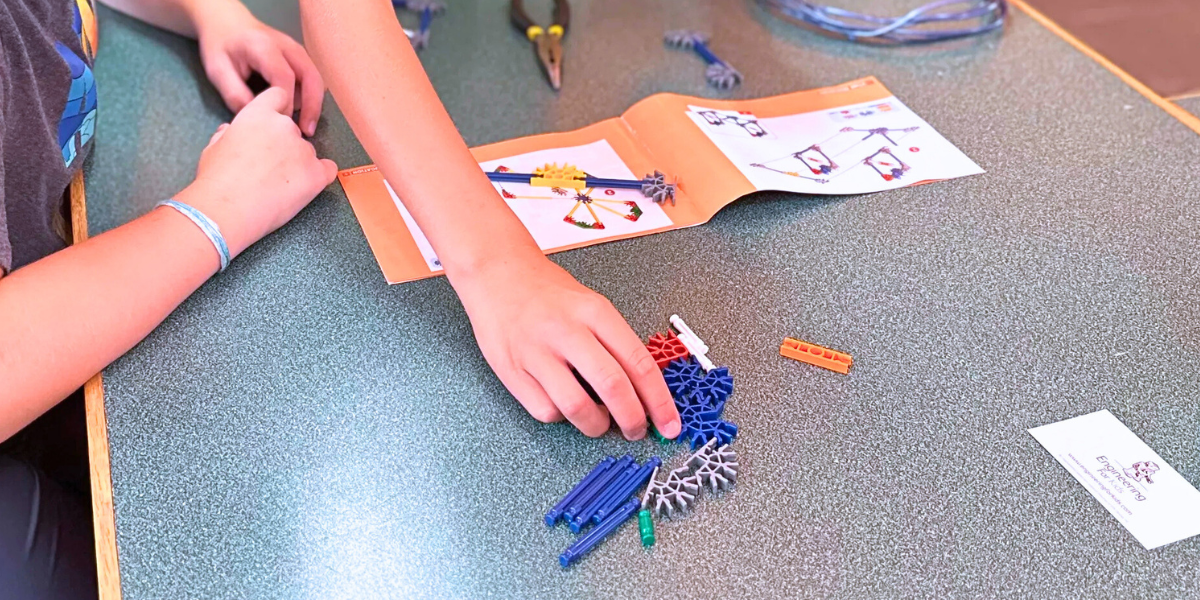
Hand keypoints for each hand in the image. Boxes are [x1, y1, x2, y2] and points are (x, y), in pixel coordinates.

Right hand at [179, 88, 337, 257]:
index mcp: (258, 114)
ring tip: (277, 186)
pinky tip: (304, 187)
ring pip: (307, 152)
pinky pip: (328, 170)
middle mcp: (285, 126)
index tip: (272, 127)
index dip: (277, 110)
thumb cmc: (216, 180)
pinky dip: (319, 176)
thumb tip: (230, 130)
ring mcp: (304, 149)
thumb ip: (228, 133)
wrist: (227, 209)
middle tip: (268, 168)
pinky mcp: (316, 174)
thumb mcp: (213, 147)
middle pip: (293, 130)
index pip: (279, 96)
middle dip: (284, 145)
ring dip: (298, 164)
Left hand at [193, 1, 324, 134]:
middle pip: (311, 76)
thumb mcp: (217, 70)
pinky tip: (299, 112)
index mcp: (264, 47)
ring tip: (305, 126)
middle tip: (306, 132)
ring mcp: (296, 50)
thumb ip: (234, 93)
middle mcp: (287, 46)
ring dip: (314, 103)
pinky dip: (310, 97)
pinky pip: (311, 78)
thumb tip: (256, 118)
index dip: (285, 103)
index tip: (277, 122)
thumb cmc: (221, 47)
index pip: (285, 77)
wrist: (227, 24)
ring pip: (315, 78)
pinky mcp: (300, 57)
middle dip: (312, 106)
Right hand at [454, 254, 681, 439]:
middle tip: (637, 431)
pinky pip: (546, 411)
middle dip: (633, 420)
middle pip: (613, 388)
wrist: (496, 273)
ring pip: (577, 408)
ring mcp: (536, 353)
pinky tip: (564, 405)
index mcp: (595, 312)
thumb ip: (615, 343)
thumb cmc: (548, 292)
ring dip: (596, 425)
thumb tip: (644, 392)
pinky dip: (562, 418)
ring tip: (599, 421)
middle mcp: (567, 332)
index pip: (639, 363)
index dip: (659, 401)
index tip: (670, 425)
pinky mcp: (512, 372)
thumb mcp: (591, 304)